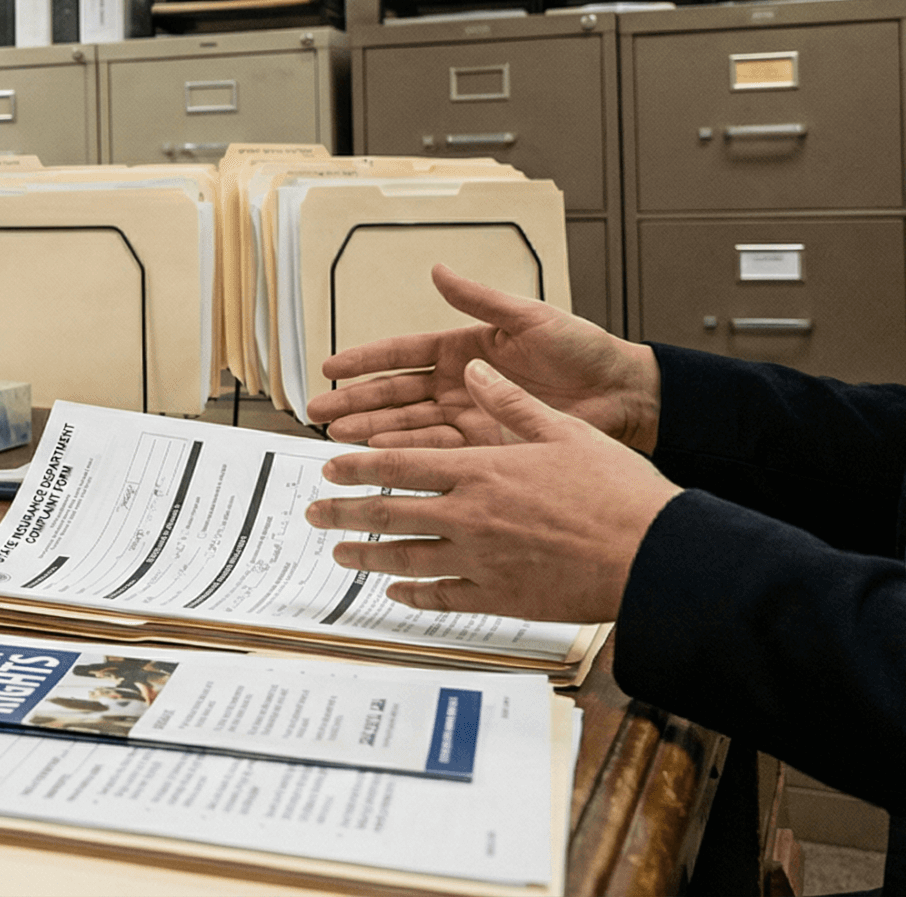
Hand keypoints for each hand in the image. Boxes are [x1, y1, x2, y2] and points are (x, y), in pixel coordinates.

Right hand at [305, 264, 660, 450]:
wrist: (625, 395)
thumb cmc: (585, 350)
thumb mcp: (530, 317)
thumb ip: (480, 299)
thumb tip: (439, 270)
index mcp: (464, 348)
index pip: (402, 353)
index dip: (365, 361)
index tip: (331, 367)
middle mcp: (461, 382)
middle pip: (396, 393)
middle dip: (355, 401)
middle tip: (320, 410)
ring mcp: (471, 414)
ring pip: (409, 423)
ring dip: (373, 429)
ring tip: (340, 436)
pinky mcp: (487, 444)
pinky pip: (439, 449)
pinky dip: (409, 452)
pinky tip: (382, 455)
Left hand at [307, 359, 681, 621]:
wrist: (654, 555)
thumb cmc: (617, 492)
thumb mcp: (564, 432)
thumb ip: (510, 403)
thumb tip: (474, 371)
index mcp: (481, 471)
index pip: (398, 465)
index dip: (357, 465)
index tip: (329, 467)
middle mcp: (469, 517)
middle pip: (386, 514)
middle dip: (342, 513)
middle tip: (314, 514)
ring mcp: (480, 561)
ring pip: (404, 559)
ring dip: (366, 556)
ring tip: (339, 554)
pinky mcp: (499, 598)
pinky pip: (442, 597)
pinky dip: (413, 594)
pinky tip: (396, 592)